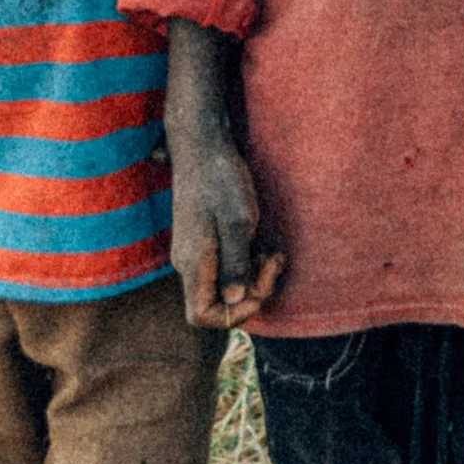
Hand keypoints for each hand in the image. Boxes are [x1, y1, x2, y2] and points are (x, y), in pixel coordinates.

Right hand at [172, 138, 284, 330]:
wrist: (202, 147)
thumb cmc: (221, 180)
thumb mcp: (237, 222)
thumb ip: (236, 263)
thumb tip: (236, 298)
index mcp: (194, 263)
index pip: (201, 315)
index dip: (231, 315)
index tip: (256, 291)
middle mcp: (190, 263)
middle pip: (219, 301)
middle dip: (253, 290)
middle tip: (274, 260)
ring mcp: (196, 252)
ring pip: (227, 283)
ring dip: (255, 275)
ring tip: (274, 252)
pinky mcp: (205, 241)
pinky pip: (227, 266)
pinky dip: (248, 261)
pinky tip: (264, 244)